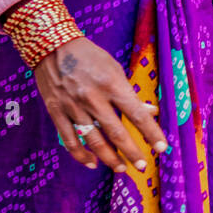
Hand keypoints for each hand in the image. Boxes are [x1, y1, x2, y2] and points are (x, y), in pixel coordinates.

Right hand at [34, 36, 167, 173]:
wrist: (52, 44)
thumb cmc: (88, 55)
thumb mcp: (114, 68)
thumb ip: (130, 92)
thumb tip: (151, 111)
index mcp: (111, 83)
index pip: (136, 113)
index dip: (150, 132)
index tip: (161, 148)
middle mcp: (92, 97)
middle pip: (116, 132)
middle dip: (132, 152)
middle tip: (142, 166)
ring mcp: (73, 106)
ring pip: (94, 140)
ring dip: (110, 159)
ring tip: (122, 169)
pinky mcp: (56, 111)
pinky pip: (70, 140)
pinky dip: (81, 155)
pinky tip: (92, 163)